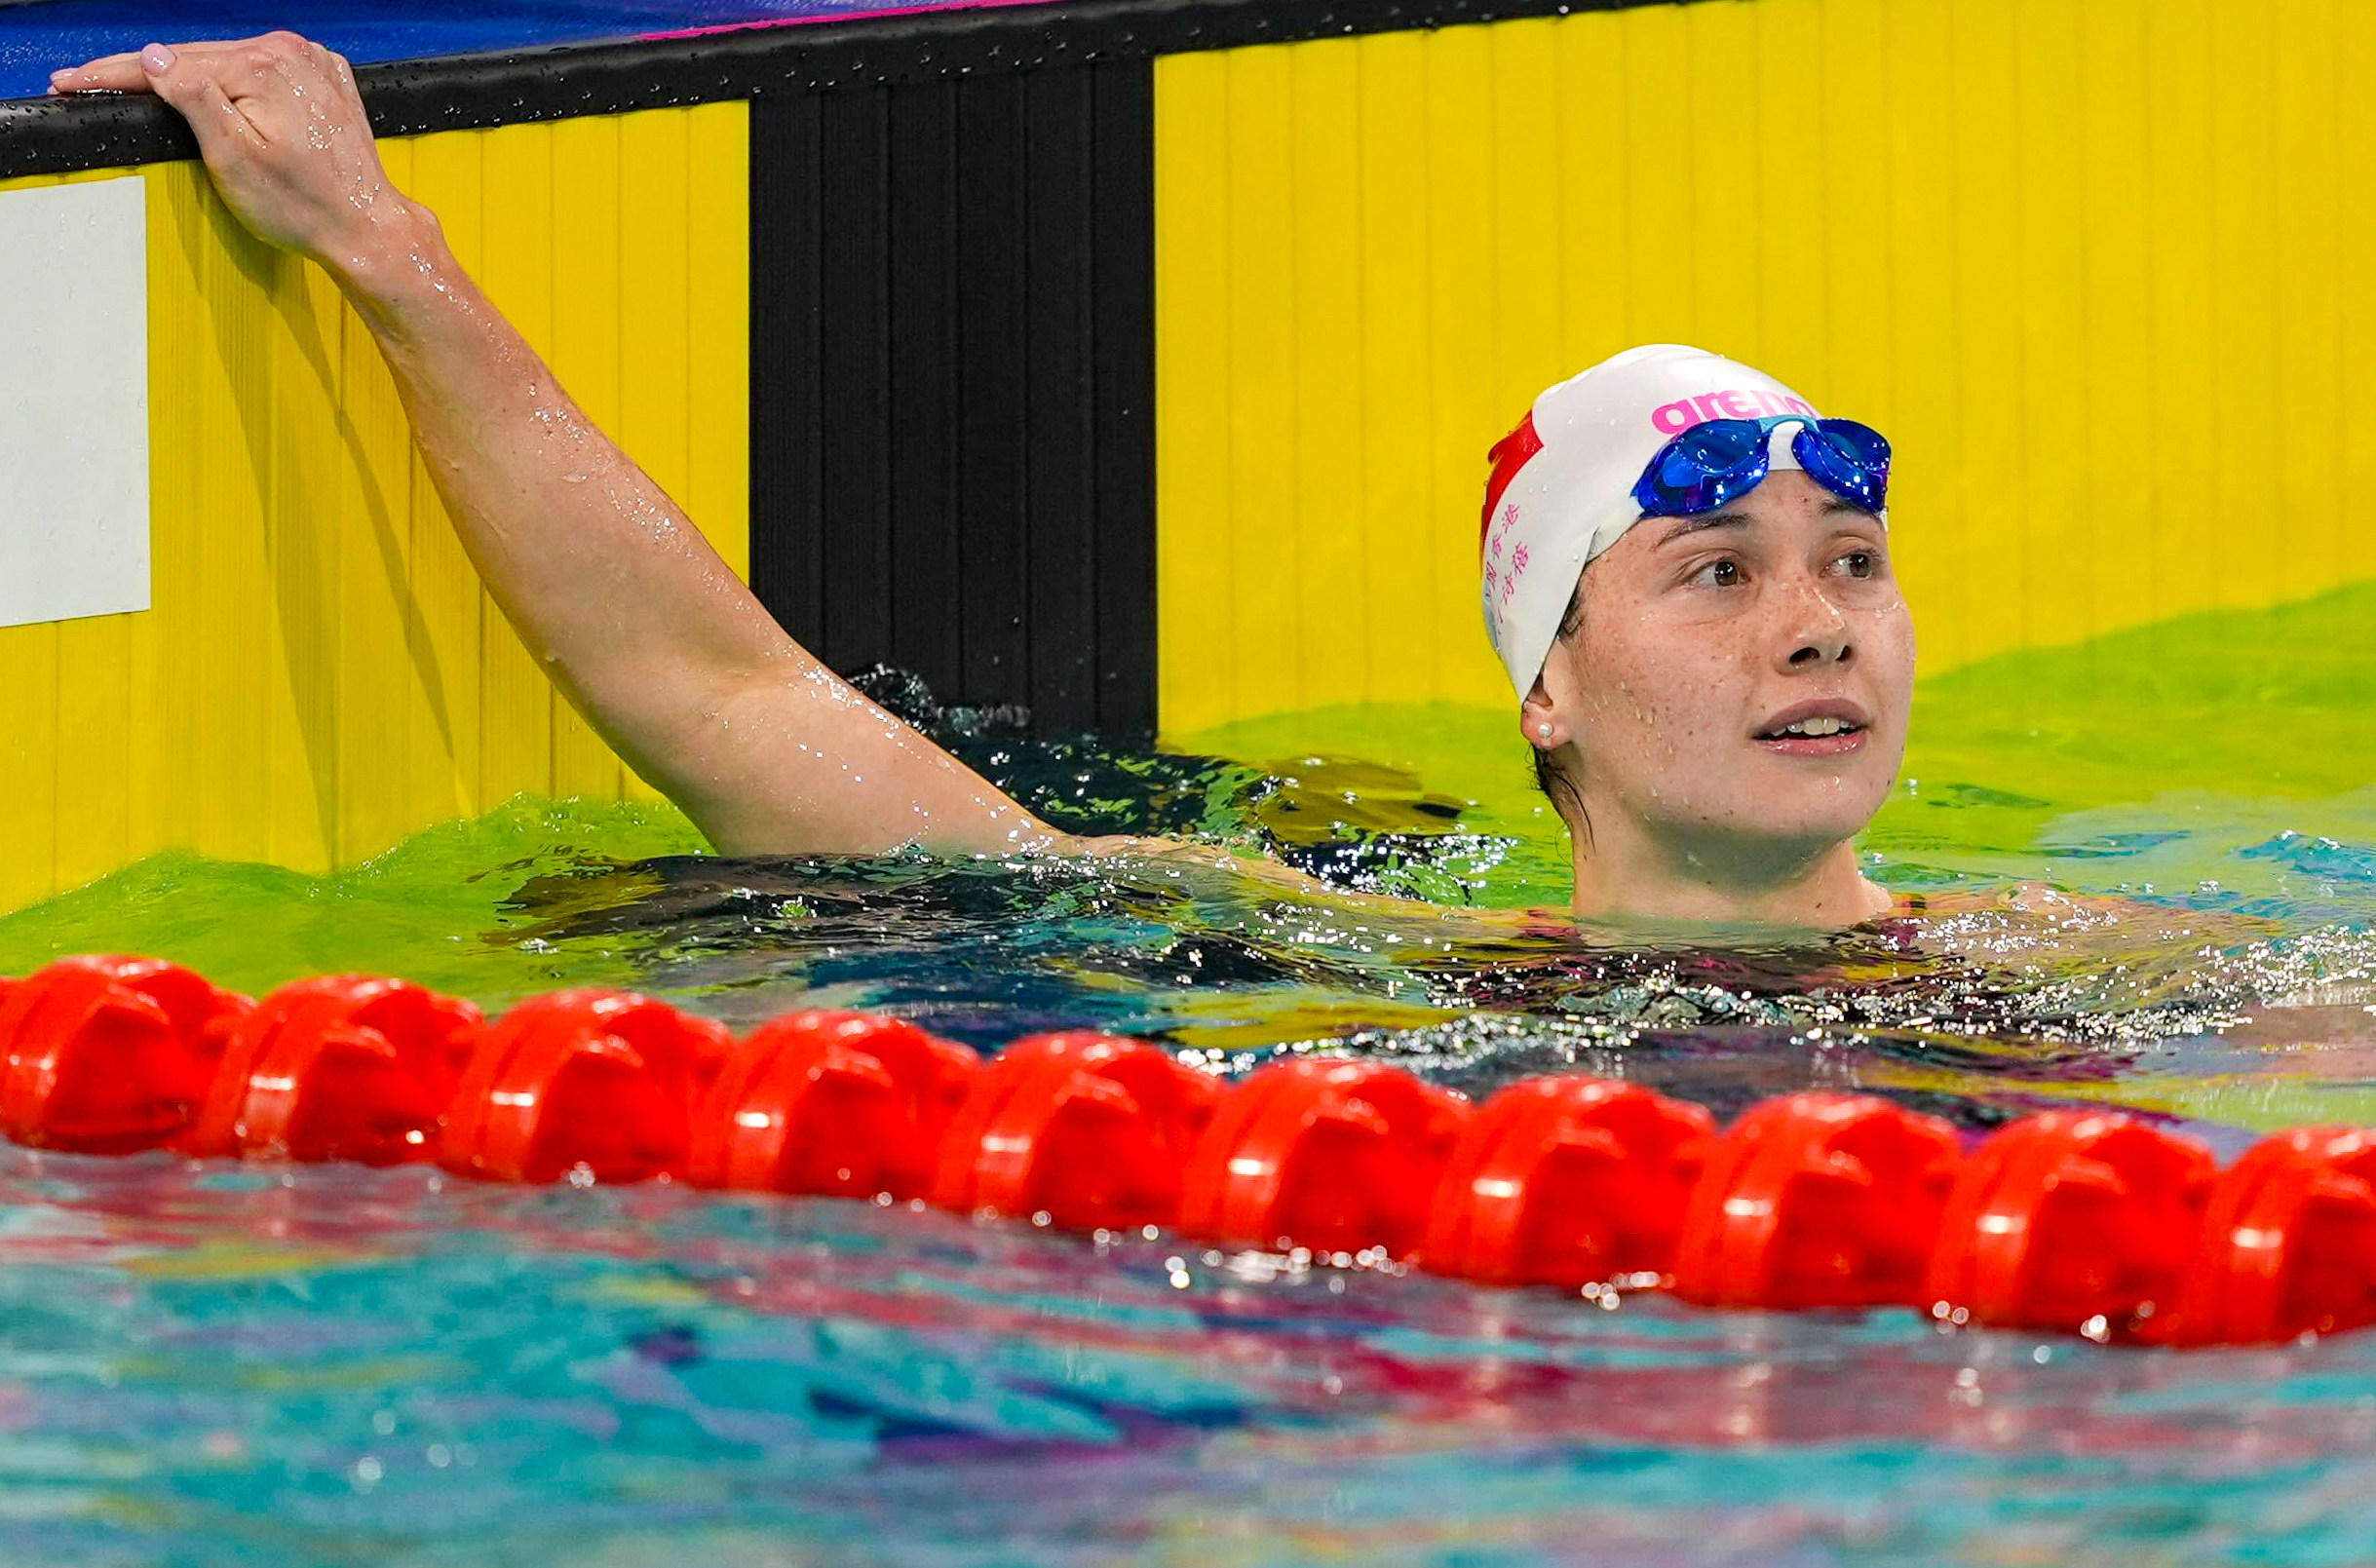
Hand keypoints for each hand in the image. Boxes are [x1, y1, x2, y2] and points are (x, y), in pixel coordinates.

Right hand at [50, 33, 412, 271]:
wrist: (366, 229)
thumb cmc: (304, 206)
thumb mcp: (232, 156)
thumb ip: (192, 98)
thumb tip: (154, 57)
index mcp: (264, 66)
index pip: (171, 63)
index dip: (115, 73)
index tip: (73, 80)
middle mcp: (291, 54)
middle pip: (199, 58)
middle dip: (145, 71)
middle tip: (88, 80)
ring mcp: (312, 65)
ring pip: (230, 62)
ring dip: (189, 75)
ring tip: (136, 83)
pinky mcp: (326, 83)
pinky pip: (265, 72)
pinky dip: (234, 81)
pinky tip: (208, 89)